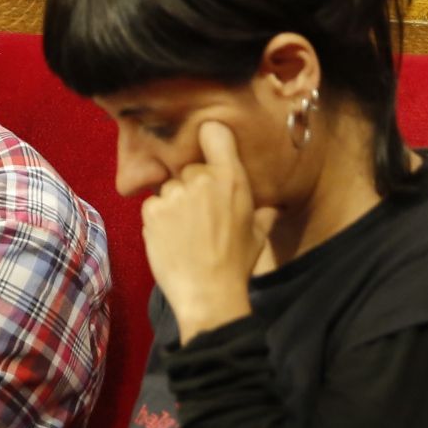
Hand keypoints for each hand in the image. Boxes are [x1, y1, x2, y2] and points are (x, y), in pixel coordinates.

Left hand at [140, 121, 272, 344]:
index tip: (208, 145)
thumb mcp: (258, 236)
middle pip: (189, 169)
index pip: (215, 134)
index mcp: (232, 180)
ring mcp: (175, 195)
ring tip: (186, 231)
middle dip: (193, 186)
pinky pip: (152, 204)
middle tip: (201, 215)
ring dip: (175, 203)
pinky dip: (158, 218)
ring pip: (169, 187)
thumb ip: (264, 214)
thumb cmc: (236, 265)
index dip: (210, 138)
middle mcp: (202, 181)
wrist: (208, 294)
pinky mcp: (153, 211)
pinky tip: (171, 237)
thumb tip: (274, 207)